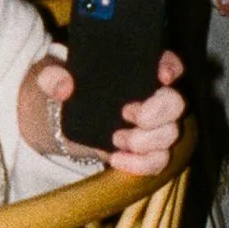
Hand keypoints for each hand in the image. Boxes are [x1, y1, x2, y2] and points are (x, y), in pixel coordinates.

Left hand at [20, 49, 186, 174]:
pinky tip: (116, 159)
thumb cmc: (64, 86)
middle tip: (127, 115)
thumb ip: (53, 75)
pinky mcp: (144, 150)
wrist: (58, 117)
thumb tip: (64, 87)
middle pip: (177, 103)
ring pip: (171, 134)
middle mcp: (152, 96)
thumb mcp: (52, 74)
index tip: (161, 76)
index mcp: (137, 69)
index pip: (169, 63)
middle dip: (158, 113)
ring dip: (145, 141)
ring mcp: (151, 125)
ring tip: (115, 139)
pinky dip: (141, 164)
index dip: (171, 68)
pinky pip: (158, 160)